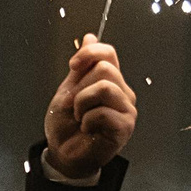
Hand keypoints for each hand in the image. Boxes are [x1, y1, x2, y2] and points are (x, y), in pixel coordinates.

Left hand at [41, 37, 136, 179]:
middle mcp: (123, 93)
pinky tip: (87, 129)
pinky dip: (87, 120)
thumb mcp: (69, 90)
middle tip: (74, 107)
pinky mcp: (125, 126)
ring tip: (80, 118)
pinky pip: (103, 111)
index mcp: (111, 81)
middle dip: (80, 87)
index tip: (73, 65)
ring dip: (82, 103)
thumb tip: (90, 36)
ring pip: (104, 87)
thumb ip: (81, 67)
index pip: (108, 53)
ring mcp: (127, 109)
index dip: (89, 53)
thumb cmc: (66, 125)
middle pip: (105, 69)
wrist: (63, 153)